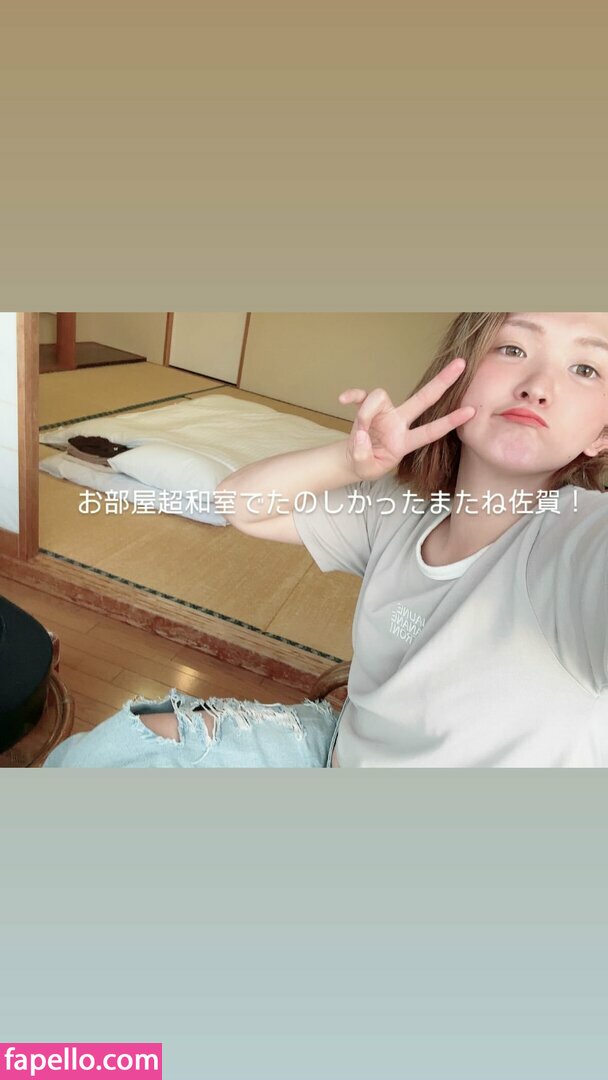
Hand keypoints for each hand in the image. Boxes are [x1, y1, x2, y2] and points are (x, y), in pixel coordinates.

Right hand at [339, 358, 475, 480]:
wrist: (353, 459)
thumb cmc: (367, 464)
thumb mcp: (365, 468)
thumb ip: (363, 455)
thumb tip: (361, 435)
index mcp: (404, 442)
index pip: (431, 431)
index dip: (450, 421)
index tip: (472, 411)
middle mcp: (398, 423)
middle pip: (424, 398)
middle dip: (443, 381)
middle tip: (462, 363)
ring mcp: (383, 413)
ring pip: (380, 396)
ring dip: (366, 413)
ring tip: (359, 432)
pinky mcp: (366, 407)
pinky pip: (361, 395)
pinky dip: (352, 395)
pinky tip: (343, 400)